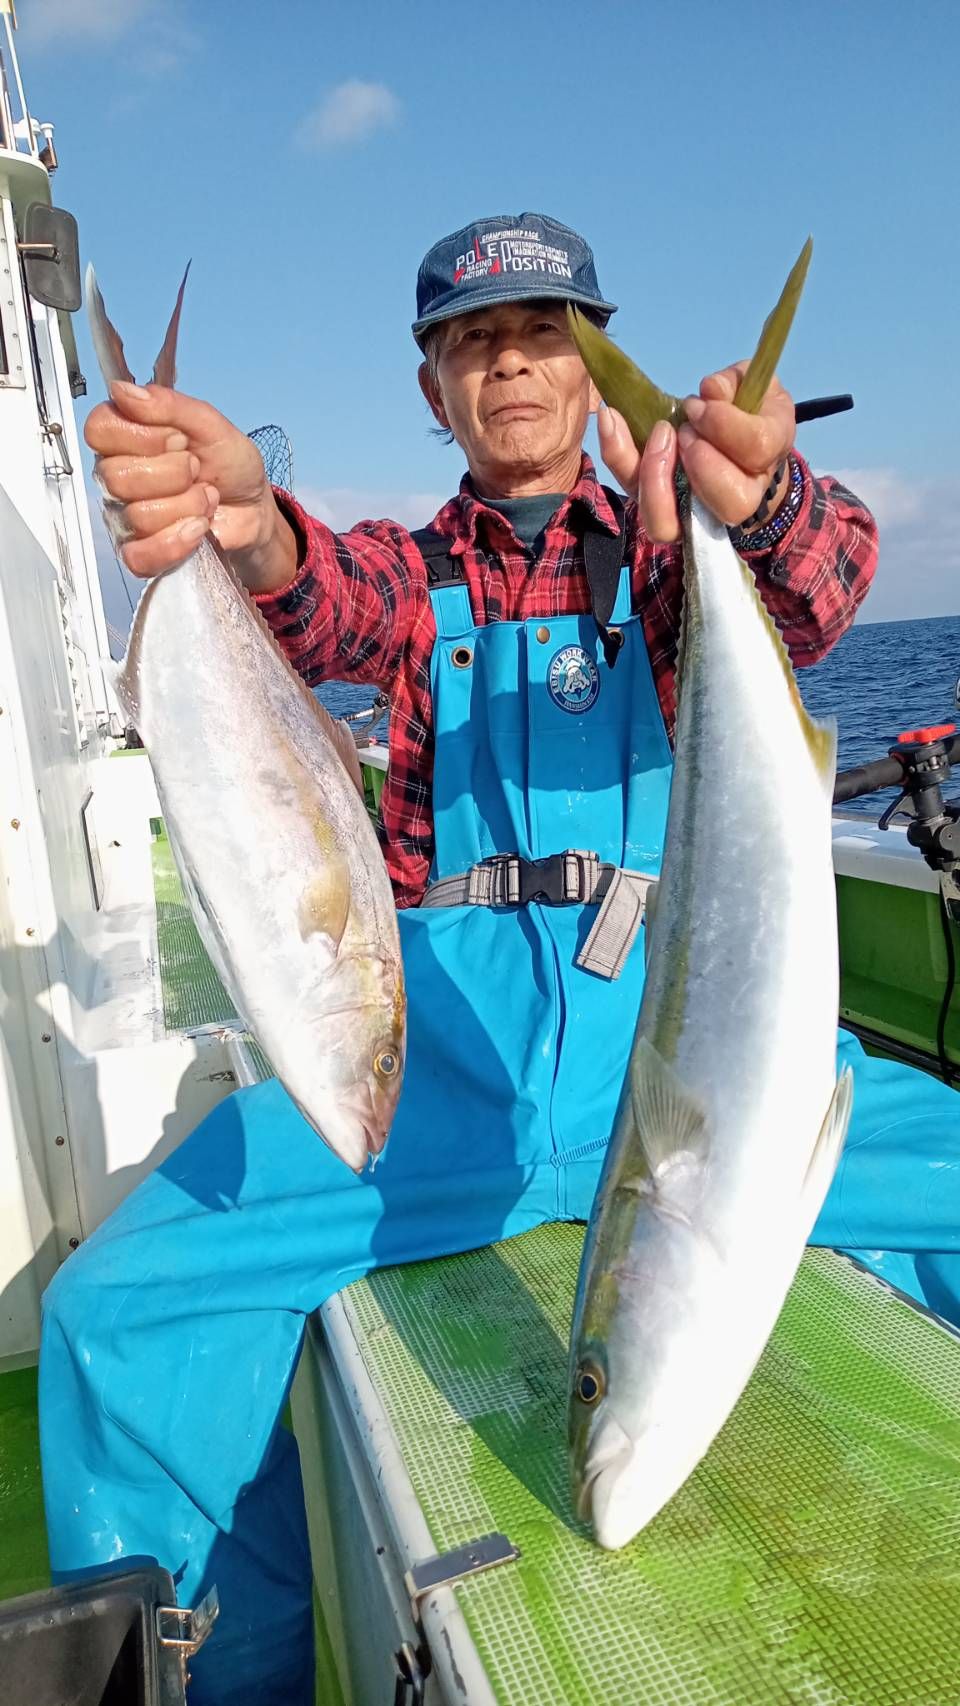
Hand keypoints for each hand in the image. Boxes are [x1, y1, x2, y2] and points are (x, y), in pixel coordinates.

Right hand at [85, 382, 295, 588]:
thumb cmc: (229, 465)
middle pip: (116, 477)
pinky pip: (140, 555)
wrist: (254, 508)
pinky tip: (199, 529)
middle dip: (174, 474)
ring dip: (187, 506)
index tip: (178, 439)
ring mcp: (124, 517)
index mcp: (125, 437)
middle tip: (197, 470)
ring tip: (205, 497)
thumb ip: (169, 405)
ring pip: (137, 516)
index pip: (99, 430)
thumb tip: (122, 390)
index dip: (142, 436)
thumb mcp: (211, 424)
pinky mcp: (140, 552)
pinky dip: (177, 542)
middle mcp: (116, 477)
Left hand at [596, 362, 795, 543]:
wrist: (729, 439)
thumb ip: (734, 383)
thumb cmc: (744, 410)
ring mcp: (692, 512)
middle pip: (729, 504)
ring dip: (656, 477)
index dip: (727, 424)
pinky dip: (619, 455)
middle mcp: (738, 497)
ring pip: (670, 524)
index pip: (757, 450)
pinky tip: (612, 417)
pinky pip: (633, 494)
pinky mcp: (658, 506)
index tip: (704, 404)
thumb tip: (710, 391)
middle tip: (685, 429)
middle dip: (702, 461)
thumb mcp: (749, 385)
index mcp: (767, 459)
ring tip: (658, 432)